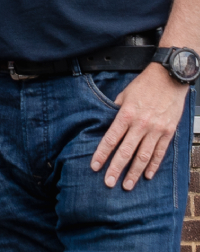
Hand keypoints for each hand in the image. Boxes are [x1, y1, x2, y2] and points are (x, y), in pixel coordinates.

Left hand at [91, 64, 189, 189]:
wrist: (168, 79)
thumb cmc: (143, 86)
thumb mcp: (123, 94)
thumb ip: (115, 111)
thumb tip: (106, 123)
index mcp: (126, 114)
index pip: (111, 139)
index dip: (102, 154)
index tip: (95, 166)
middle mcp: (140, 124)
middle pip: (126, 151)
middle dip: (116, 169)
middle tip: (109, 183)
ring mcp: (156, 130)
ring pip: (143, 156)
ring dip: (135, 173)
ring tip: (127, 185)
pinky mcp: (168, 132)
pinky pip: (160, 152)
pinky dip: (153, 165)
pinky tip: (147, 175)